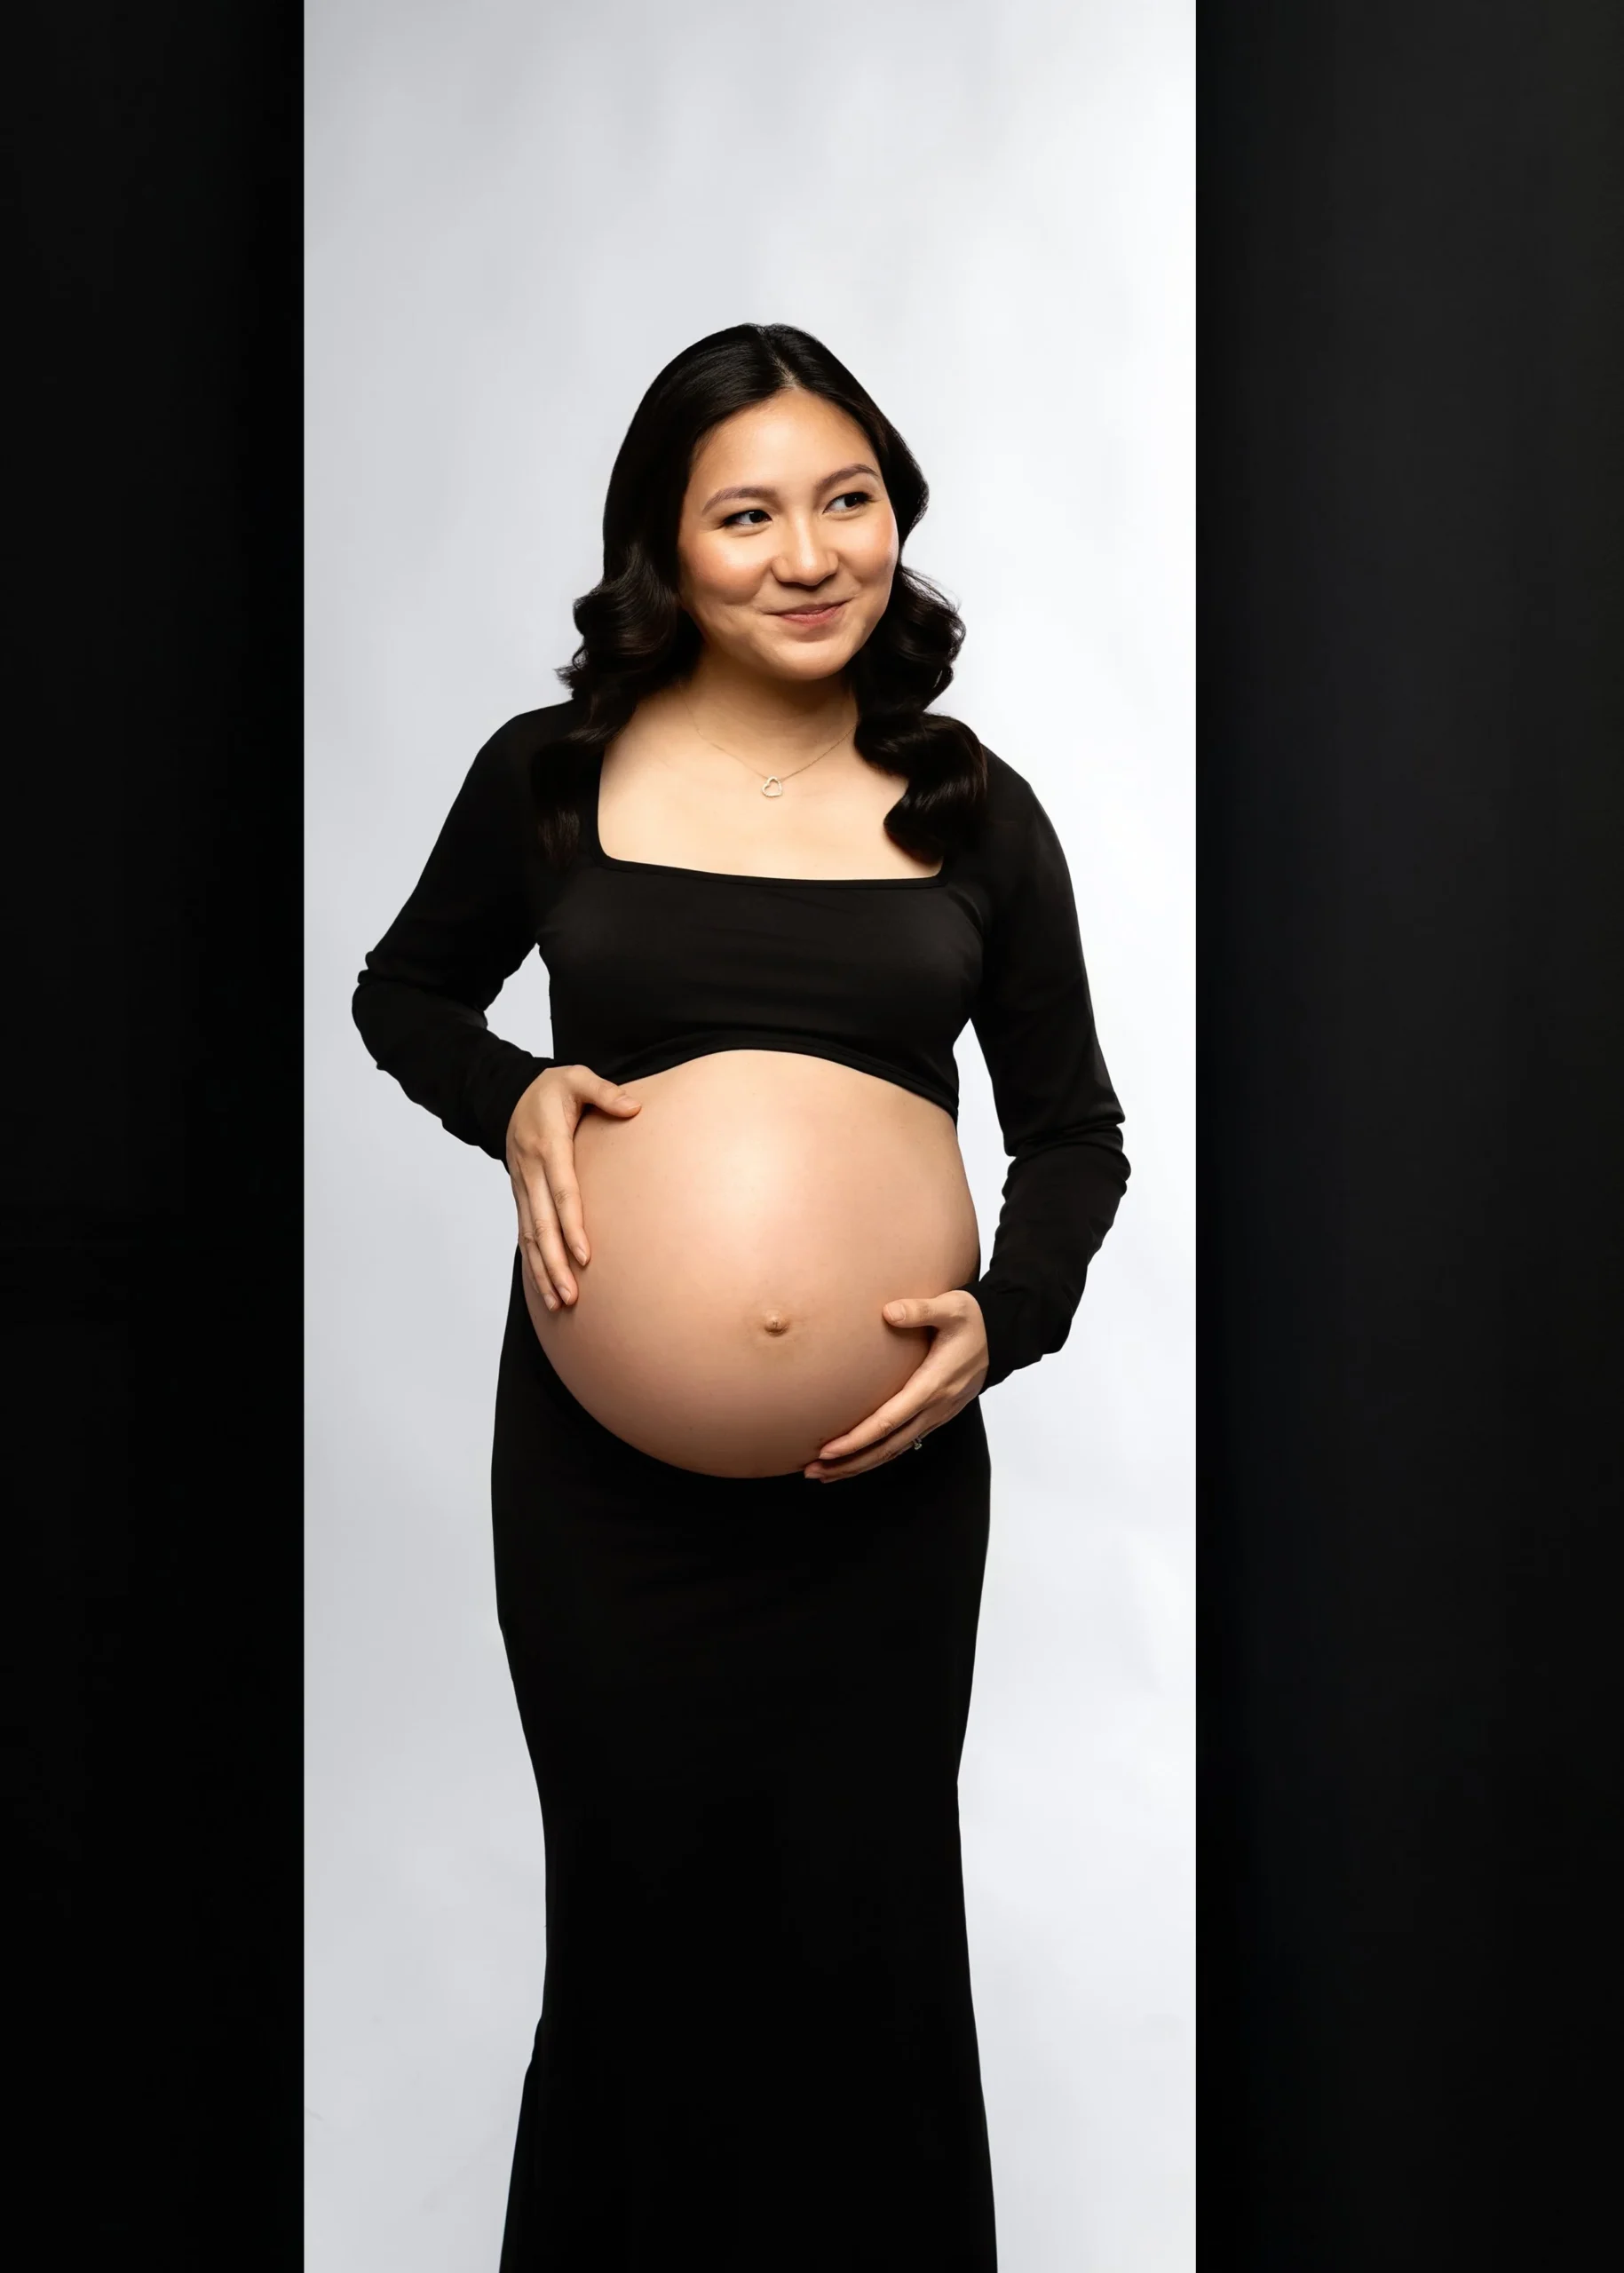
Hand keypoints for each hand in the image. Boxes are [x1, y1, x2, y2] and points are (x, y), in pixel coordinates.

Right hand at [505, 1065, 641, 1310]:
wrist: (510, 1094)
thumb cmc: (551, 1089)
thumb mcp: (577, 1078)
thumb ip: (605, 1092)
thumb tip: (633, 1107)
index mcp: (548, 1146)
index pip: (562, 1193)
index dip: (572, 1226)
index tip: (585, 1256)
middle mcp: (530, 1171)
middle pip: (542, 1226)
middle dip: (555, 1264)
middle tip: (570, 1297)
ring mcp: (522, 1186)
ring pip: (530, 1236)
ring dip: (543, 1271)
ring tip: (558, 1304)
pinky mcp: (521, 1195)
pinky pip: (525, 1232)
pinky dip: (533, 1261)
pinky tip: (545, 1285)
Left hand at [804, 1290, 989, 1481]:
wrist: (1001, 1336)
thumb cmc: (973, 1320)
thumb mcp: (952, 1307)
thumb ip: (921, 1309)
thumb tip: (889, 1312)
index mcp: (933, 1385)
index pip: (889, 1421)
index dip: (857, 1439)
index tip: (828, 1451)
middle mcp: (935, 1407)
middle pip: (887, 1446)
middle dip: (850, 1462)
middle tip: (813, 1472)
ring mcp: (937, 1415)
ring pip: (895, 1450)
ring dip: (860, 1465)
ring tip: (825, 1474)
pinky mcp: (935, 1416)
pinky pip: (903, 1442)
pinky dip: (877, 1455)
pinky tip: (856, 1460)